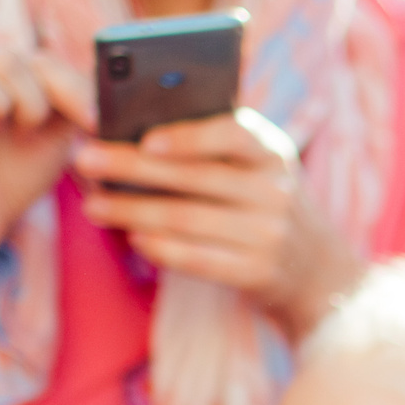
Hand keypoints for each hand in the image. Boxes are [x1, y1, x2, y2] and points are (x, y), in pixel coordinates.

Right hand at [0, 51, 92, 265]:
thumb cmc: (18, 175)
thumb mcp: (56, 137)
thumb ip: (73, 104)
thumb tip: (100, 77)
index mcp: (1, 77)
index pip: (39, 58)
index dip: (69, 85)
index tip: (91, 123)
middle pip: (4, 59)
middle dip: (33, 98)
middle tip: (33, 131)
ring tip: (6, 127)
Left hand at [72, 107, 359, 337]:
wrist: (318, 272)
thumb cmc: (267, 207)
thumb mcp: (261, 169)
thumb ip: (217, 146)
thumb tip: (138, 131)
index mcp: (273, 154)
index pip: (233, 134)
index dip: (189, 137)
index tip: (145, 139)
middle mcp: (275, 192)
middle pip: (195, 178)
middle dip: (133, 168)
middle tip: (85, 161)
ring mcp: (269, 235)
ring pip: (187, 219)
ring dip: (133, 210)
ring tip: (94, 205)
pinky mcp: (257, 273)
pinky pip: (198, 259)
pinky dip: (161, 248)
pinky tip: (132, 238)